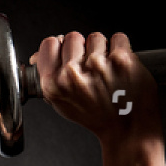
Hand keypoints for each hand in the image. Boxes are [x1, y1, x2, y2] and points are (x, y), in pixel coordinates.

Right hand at [28, 31, 160, 147]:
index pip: (49, 44)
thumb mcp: (62, 104)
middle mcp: (72, 75)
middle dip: (83, 48)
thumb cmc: (97, 117)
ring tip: (108, 69)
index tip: (69, 54)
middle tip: (91, 67)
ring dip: (103, 49)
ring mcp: (97, 65)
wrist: (127, 129)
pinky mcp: (121, 60)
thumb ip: (49, 79)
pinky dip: (122, 48)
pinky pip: (118, 38)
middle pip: (73, 37)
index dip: (60, 46)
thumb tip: (37, 56)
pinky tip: (120, 65)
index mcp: (53, 84)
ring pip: (95, 37)